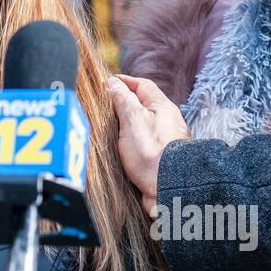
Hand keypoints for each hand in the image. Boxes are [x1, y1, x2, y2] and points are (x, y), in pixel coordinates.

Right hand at [108, 73, 190, 214]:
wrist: (168, 188)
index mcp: (162, 107)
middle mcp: (166, 121)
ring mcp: (163, 140)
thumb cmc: (152, 152)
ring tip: (106, 127)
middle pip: (142, 105)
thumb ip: (122, 99)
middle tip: (102, 104)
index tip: (106, 82)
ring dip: (124, 124)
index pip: (142, 85)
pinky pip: (141, 143)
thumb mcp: (133, 119)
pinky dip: (128, 142)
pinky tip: (118, 147)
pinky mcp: (159, 158)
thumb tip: (113, 82)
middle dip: (122, 103)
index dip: (124, 81)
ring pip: (141, 125)